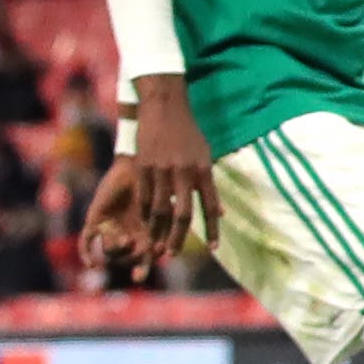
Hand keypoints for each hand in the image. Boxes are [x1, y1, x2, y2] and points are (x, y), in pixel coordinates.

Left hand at [80, 159, 154, 282]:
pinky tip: (92, 265)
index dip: (148, 263)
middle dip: (134, 261)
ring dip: (119, 250)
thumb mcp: (164, 207)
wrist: (137, 166)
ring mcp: (110, 229)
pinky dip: (87, 255)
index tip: (159, 253)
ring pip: (110, 251)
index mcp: (144, 234)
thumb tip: (164, 249)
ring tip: (128, 239)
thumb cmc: (156, 183)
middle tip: (142, 252)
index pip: (144, 258)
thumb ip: (166, 227)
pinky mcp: (95, 221)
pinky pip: (86, 242)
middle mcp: (126, 234)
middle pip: (126, 259)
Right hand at [126, 83, 215, 271]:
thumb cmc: (188, 134)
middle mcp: (184, 173)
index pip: (211, 206)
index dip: (213, 228)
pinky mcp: (143, 169)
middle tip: (172, 255)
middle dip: (177, 238)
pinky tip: (143, 227)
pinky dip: (143, 215)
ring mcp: (162, 172)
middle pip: (182, 214)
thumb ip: (210, 184)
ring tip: (155, 248)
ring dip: (156, 232)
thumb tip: (221, 213)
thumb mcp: (205, 155)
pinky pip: (142, 198)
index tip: (215, 247)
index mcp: (203, 170)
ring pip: (159, 210)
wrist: (164, 109)